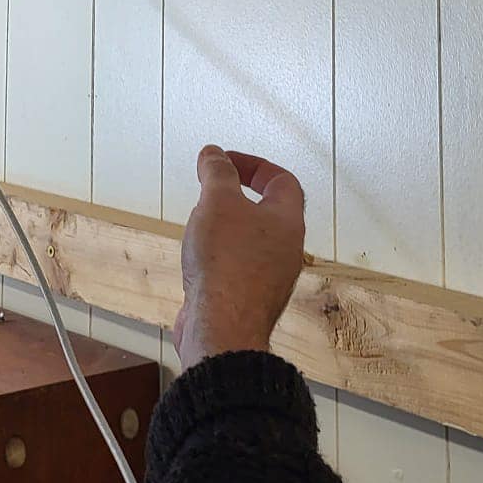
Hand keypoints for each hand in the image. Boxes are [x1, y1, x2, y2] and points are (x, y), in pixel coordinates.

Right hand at [174, 146, 306, 370]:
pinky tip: (195, 260)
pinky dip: (217, 257)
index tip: (225, 161)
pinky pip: (235, 268)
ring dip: (224, 227)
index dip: (254, 164)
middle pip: (267, 211)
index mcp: (287, 222)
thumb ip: (217, 172)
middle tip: (210, 190)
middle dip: (236, 196)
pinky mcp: (246, 299)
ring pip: (249, 241)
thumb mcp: (218, 201)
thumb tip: (214, 153)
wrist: (221, 328)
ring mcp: (267, 277)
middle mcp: (284, 250)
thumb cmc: (226, 264)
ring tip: (199, 223)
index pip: (282, 180)